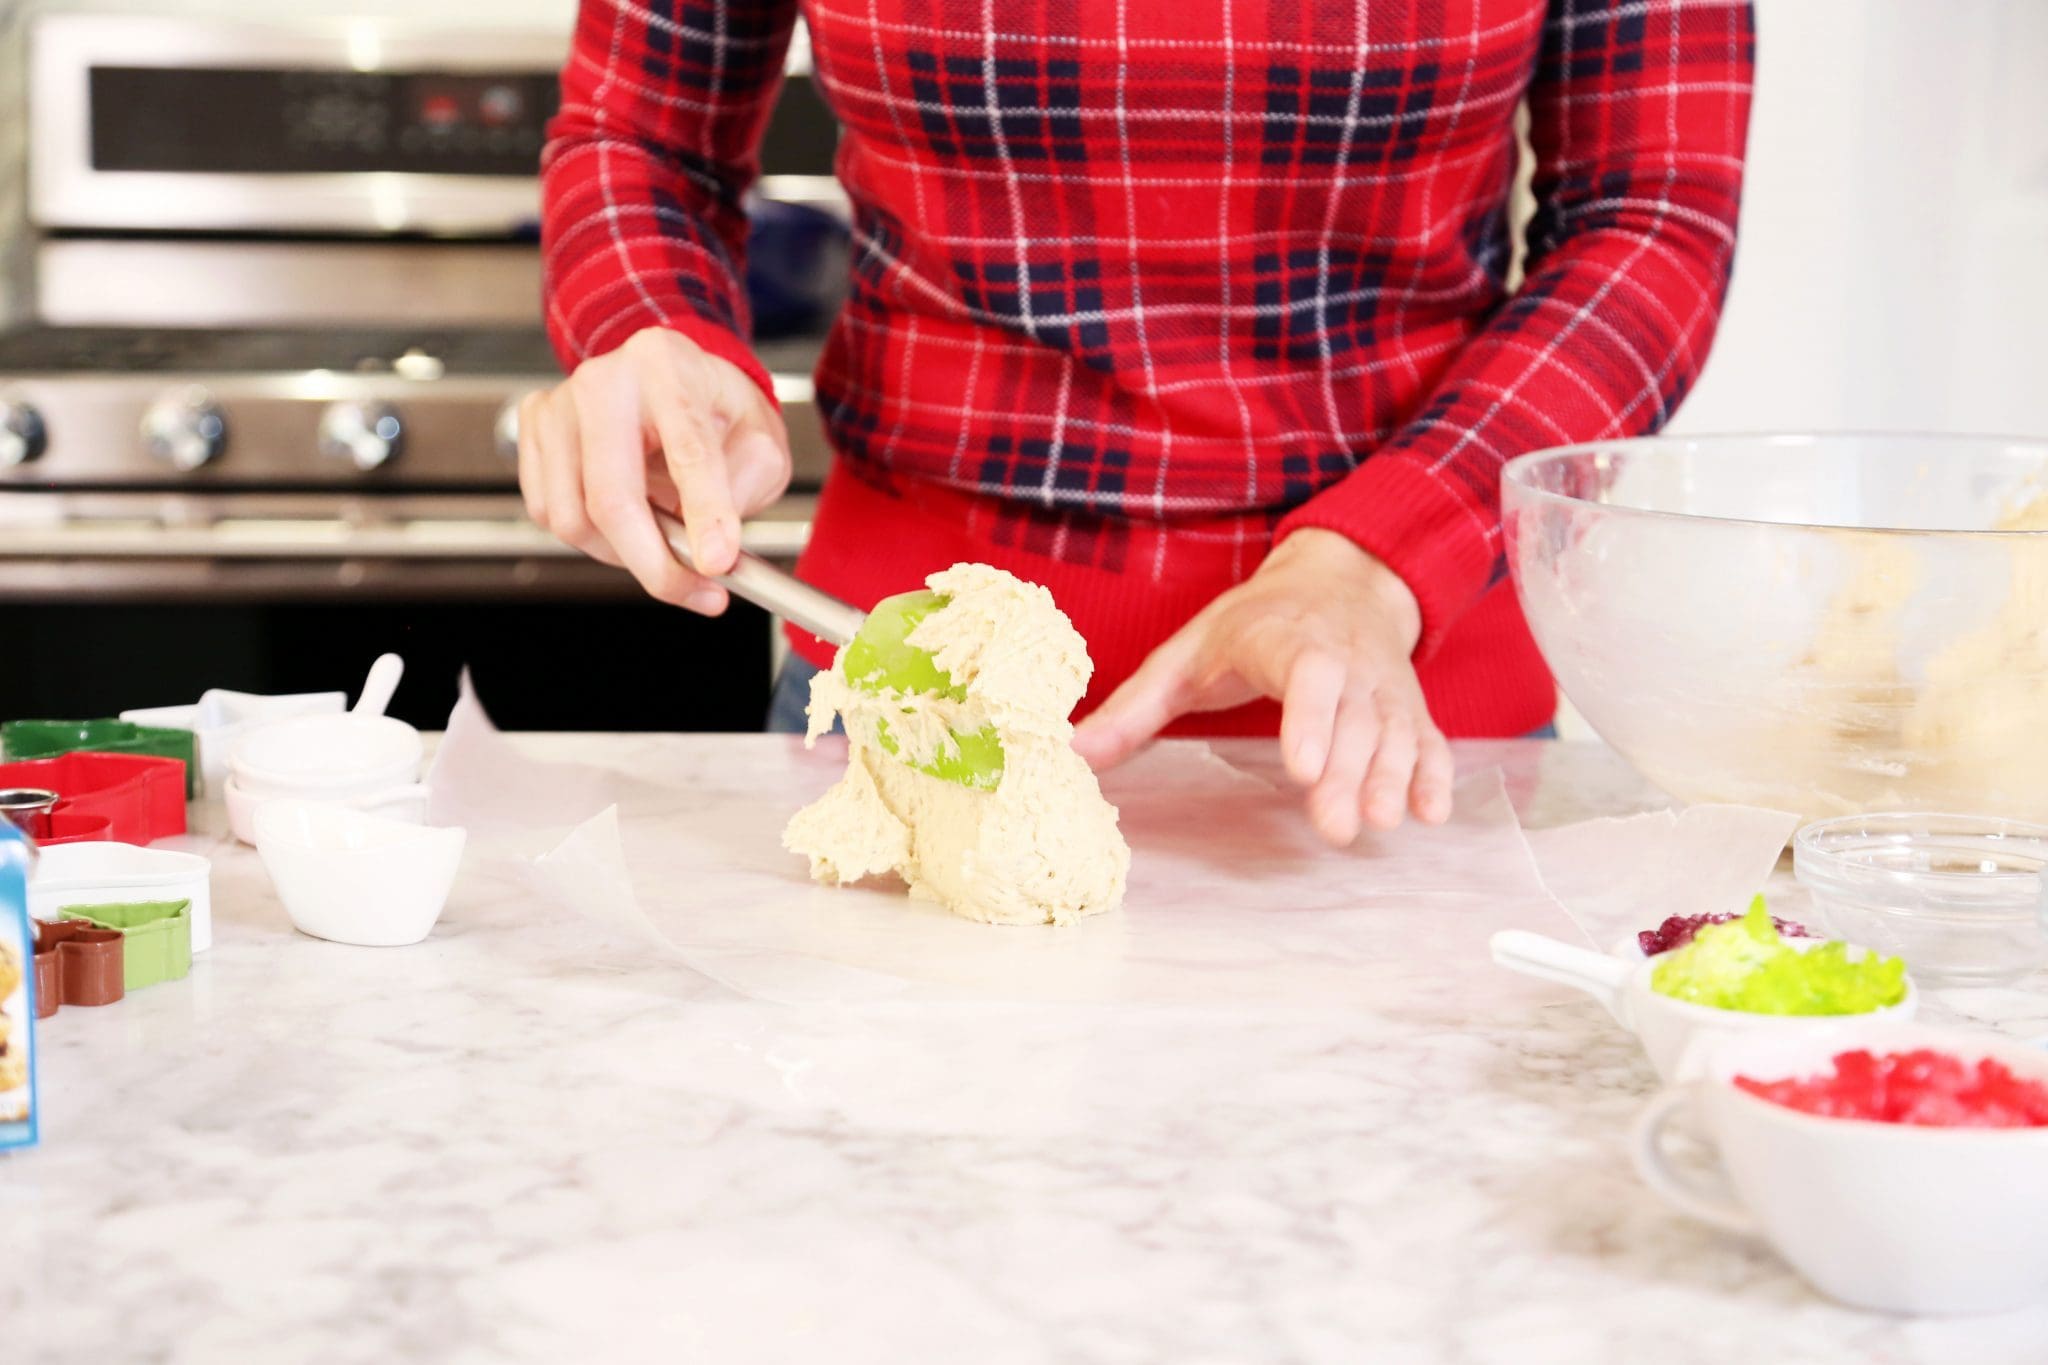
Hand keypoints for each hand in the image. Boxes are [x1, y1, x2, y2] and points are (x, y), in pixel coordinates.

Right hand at [518, 327, 789, 612]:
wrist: (674, 386)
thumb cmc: (715, 411)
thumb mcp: (759, 440)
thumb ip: (745, 485)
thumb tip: (713, 546)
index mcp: (668, 367)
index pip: (686, 450)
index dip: (704, 513)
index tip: (717, 563)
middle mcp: (605, 380)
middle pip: (612, 498)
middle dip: (655, 564)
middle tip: (694, 590)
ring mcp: (560, 405)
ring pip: (573, 518)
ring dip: (623, 556)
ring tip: (662, 545)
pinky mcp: (534, 432)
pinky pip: (549, 514)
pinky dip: (592, 539)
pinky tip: (627, 523)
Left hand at [1071, 529, 1453, 844]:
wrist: (1341, 579)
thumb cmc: (1252, 625)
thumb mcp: (1186, 653)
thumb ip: (1134, 708)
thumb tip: (1070, 752)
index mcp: (1284, 639)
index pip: (1304, 674)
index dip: (1308, 719)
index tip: (1301, 768)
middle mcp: (1343, 658)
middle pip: (1352, 717)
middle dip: (1348, 773)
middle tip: (1335, 828)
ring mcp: (1382, 684)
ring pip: (1394, 731)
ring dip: (1393, 777)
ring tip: (1382, 825)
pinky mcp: (1409, 705)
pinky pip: (1429, 738)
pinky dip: (1435, 774)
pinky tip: (1430, 815)